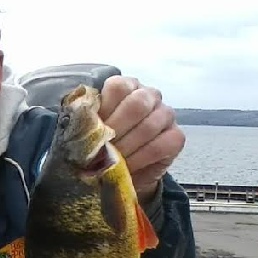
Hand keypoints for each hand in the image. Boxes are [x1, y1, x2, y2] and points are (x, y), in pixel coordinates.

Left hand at [98, 76, 184, 201]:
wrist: (122, 170)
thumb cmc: (104, 145)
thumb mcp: (91, 131)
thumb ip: (88, 123)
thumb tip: (81, 126)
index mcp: (125, 87)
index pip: (118, 87)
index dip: (105, 109)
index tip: (93, 131)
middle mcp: (148, 95)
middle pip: (137, 104)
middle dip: (117, 129)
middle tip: (102, 148)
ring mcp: (165, 114)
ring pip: (150, 125)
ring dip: (127, 146)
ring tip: (112, 161)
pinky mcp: (176, 136)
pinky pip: (162, 145)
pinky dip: (141, 158)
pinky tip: (128, 167)